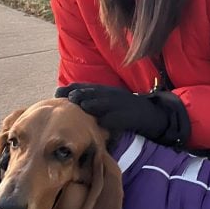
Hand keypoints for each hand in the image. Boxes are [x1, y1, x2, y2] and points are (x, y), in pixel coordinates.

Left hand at [55, 84, 189, 145]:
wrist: (151, 116)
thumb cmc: (125, 111)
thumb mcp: (108, 102)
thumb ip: (92, 102)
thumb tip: (70, 103)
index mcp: (106, 91)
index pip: (86, 87)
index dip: (72, 88)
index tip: (57, 92)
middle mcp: (113, 95)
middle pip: (94, 92)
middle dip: (81, 93)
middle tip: (68, 97)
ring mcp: (122, 104)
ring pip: (106, 102)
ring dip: (93, 103)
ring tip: (82, 105)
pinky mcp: (130, 116)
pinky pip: (119, 117)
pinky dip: (110, 119)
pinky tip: (102, 121)